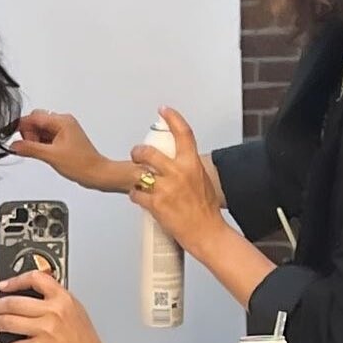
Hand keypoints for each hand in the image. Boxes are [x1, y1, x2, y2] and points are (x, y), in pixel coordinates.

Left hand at [0, 271, 114, 342]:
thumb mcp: (76, 311)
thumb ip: (56, 300)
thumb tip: (32, 293)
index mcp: (64, 299)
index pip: (35, 278)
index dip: (15, 280)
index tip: (4, 285)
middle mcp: (54, 312)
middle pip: (13, 301)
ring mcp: (45, 330)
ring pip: (7, 321)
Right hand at [9, 110, 117, 190]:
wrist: (96, 173)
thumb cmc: (82, 164)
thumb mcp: (51, 156)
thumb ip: (30, 149)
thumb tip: (15, 146)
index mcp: (62, 121)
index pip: (34, 117)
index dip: (22, 126)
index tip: (13, 135)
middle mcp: (63, 122)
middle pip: (36, 122)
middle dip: (29, 134)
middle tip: (32, 148)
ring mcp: (64, 131)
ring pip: (41, 130)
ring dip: (35, 141)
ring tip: (42, 153)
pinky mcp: (64, 139)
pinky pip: (47, 137)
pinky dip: (41, 145)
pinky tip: (44, 154)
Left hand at [129, 107, 224, 259]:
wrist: (207, 232)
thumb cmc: (207, 211)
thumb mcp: (203, 182)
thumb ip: (190, 169)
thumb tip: (182, 164)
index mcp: (192, 164)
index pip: (182, 133)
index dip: (172, 118)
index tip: (164, 110)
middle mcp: (178, 173)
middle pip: (150, 153)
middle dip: (139, 152)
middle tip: (137, 154)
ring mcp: (165, 188)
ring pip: (139, 174)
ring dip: (135, 176)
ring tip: (137, 181)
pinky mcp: (156, 204)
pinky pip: (137, 194)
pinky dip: (136, 195)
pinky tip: (139, 198)